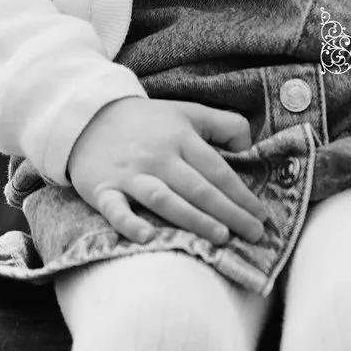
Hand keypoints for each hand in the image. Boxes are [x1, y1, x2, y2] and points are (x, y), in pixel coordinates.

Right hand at [65, 96, 270, 246]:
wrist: (89, 116)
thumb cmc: (148, 122)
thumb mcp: (188, 112)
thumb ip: (222, 124)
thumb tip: (249, 145)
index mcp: (181, 138)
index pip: (217, 170)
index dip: (241, 193)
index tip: (261, 215)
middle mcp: (158, 157)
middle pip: (198, 188)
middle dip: (229, 212)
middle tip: (254, 234)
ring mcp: (130, 174)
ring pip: (165, 199)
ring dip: (193, 219)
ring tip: (220, 237)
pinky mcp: (102, 189)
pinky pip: (115, 209)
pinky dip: (129, 223)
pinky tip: (148, 237)